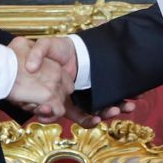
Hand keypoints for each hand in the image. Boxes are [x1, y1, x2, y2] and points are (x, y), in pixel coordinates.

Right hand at [20, 36, 135, 127]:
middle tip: (115, 111)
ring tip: (128, 106)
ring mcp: (90, 93)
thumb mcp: (43, 46)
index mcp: (64, 98)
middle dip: (106, 115)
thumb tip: (30, 67)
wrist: (68, 43)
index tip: (94, 118)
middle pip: (93, 113)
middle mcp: (78, 99)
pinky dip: (120, 99)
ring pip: (104, 106)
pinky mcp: (100, 86)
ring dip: (117, 108)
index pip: (76, 115)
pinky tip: (132, 98)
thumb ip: (36, 54)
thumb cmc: (55, 48)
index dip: (86, 119)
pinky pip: (111, 97)